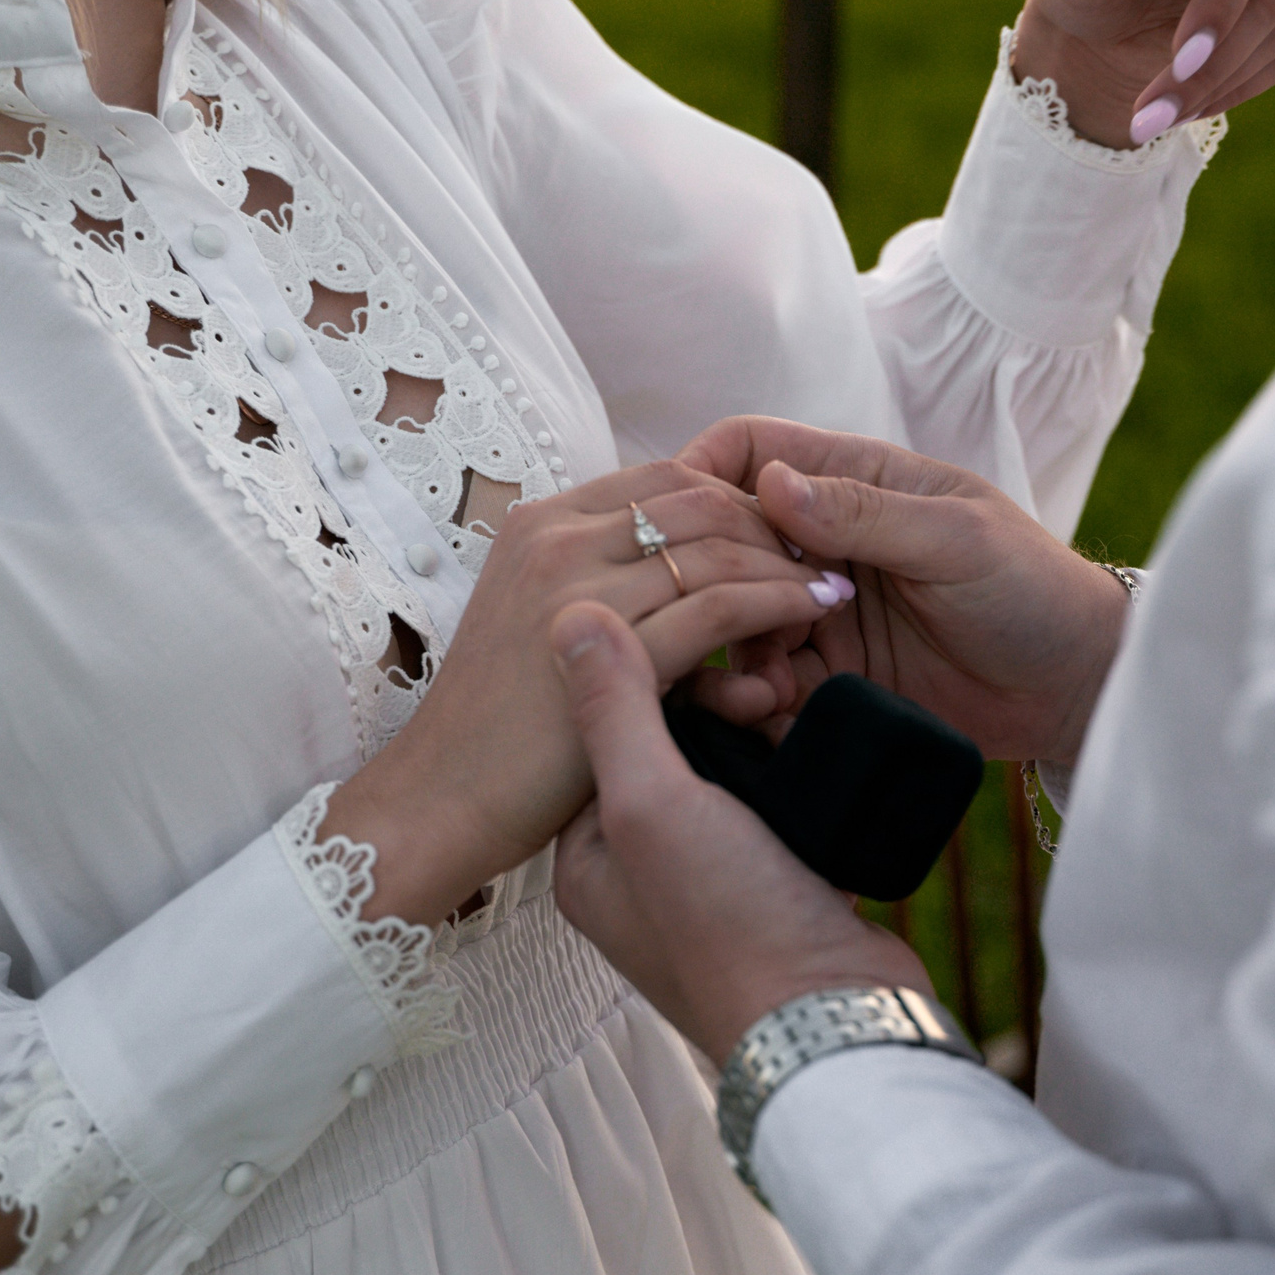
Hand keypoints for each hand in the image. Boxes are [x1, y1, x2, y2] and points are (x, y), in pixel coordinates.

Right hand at [325, 461, 852, 925]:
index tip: (785, 533)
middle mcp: (557, 537)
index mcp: (542, 522)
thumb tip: (677, 563)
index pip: (667, 475)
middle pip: (700, 499)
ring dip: (787, 564)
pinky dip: (778, 605)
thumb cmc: (499, 731)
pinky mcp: (609, 645)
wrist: (441, 799)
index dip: (739, 496)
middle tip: (826, 555)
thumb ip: (601, 582)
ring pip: (718, 547)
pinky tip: (812, 619)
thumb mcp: (543, 627)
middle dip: (775, 524)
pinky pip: (721, 607)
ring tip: (833, 588)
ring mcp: (579, 585)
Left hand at [551, 602, 929, 1065]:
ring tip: (793, 721)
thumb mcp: (651, 805)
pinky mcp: (777, 885)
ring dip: (769, 734)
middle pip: (673, 742)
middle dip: (723, 707)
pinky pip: (782, 803)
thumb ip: (614, 708)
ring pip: (733, 768)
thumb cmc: (730, 930)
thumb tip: (572, 615)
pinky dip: (803, 774)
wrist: (837, 1020)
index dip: (661, 681)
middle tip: (764, 698)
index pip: (606, 729)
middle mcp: (640, 870)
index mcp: (588, 856)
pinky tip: (825, 760)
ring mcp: (711, 881)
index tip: (714, 668)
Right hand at [679, 417, 1126, 762]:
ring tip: (763, 689)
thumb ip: (866, 514)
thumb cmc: (1035, 589)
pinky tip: (774, 716)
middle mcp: (824, 544)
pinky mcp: (828, 679)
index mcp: (854, 481)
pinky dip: (757, 702)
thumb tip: (772, 486)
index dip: (702, 474)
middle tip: (734, 624)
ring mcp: (820, 613)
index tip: (680, 520)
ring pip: (735, 620)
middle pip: (724, 544)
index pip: (750, 451)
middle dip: (711, 582)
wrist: (1078, 688)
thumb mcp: (958, 539)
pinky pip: (765, 685)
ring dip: (734, 653)